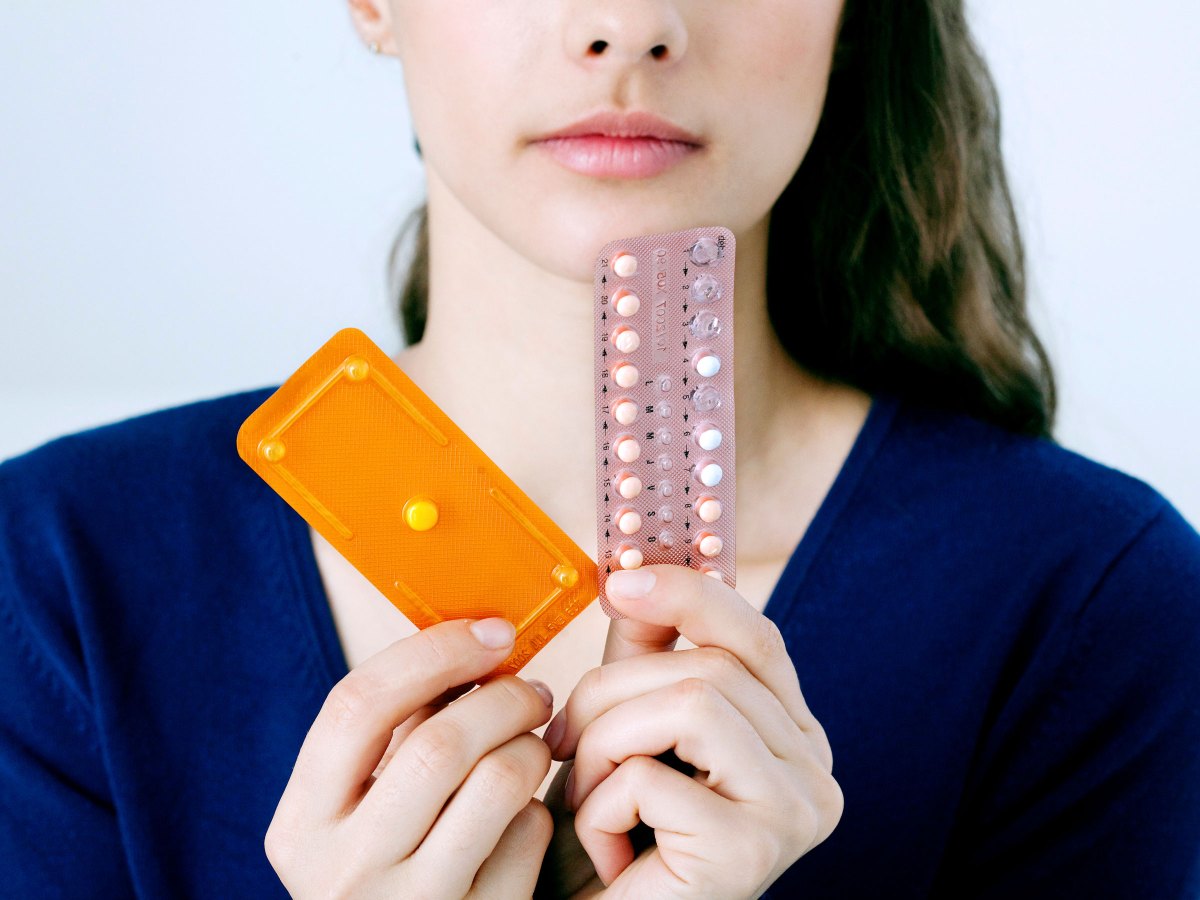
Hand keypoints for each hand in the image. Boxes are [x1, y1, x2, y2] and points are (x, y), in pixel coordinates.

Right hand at [265, 617, 555, 898]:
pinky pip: (528, 834)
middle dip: (502, 697)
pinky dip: (537, 808)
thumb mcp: (358, 808)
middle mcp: (345, 872)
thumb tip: (471, 642)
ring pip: (497, 782)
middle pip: (439, 743)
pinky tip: (521, 814)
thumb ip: (396, 733)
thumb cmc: (388, 868)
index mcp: (302, 826)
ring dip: (528, 745)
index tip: (490, 632)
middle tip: (530, 689)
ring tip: (530, 744)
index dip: (434, 653)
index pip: (356, 706)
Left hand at [539, 566, 842, 897]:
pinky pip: (651, 777)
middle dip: (611, 692)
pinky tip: (606, 851)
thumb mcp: (629, 723)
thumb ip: (647, 650)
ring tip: (588, 799)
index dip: (691, 595)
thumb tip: (638, 568)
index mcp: (793, 734)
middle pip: (712, 665)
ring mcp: (795, 810)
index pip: (757, 637)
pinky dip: (599, 808)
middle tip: (565, 740)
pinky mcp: (752, 851)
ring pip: (690, 703)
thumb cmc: (614, 833)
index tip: (621, 580)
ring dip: (604, 746)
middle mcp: (815, 769)